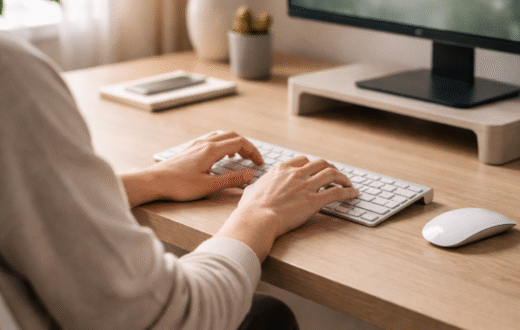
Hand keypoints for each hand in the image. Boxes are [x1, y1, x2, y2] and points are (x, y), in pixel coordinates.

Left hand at [120, 131, 263, 206]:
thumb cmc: (178, 185)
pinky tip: (219, 158)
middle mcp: (204, 143)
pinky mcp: (189, 149)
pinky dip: (222, 145)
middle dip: (246, 146)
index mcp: (211, 150)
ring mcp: (195, 145)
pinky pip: (211, 140)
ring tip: (239, 157)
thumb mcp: (208, 186)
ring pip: (221, 136)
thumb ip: (231, 180)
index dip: (253, 151)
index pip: (239, 143)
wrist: (153, 181)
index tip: (259, 163)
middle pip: (232, 136)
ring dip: (234, 144)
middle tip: (253, 159)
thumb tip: (250, 175)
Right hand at [216, 156, 358, 260]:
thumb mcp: (251, 192)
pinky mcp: (314, 201)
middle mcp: (296, 174)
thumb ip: (254, 188)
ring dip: (342, 177)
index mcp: (281, 170)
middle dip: (330, 168)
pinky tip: (354, 193)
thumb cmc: (251, 209)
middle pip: (321, 163)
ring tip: (348, 182)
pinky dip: (348, 191)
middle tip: (336, 175)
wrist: (256, 219)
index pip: (303, 160)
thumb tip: (251, 190)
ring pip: (332, 174)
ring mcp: (306, 186)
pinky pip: (336, 192)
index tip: (316, 170)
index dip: (312, 165)